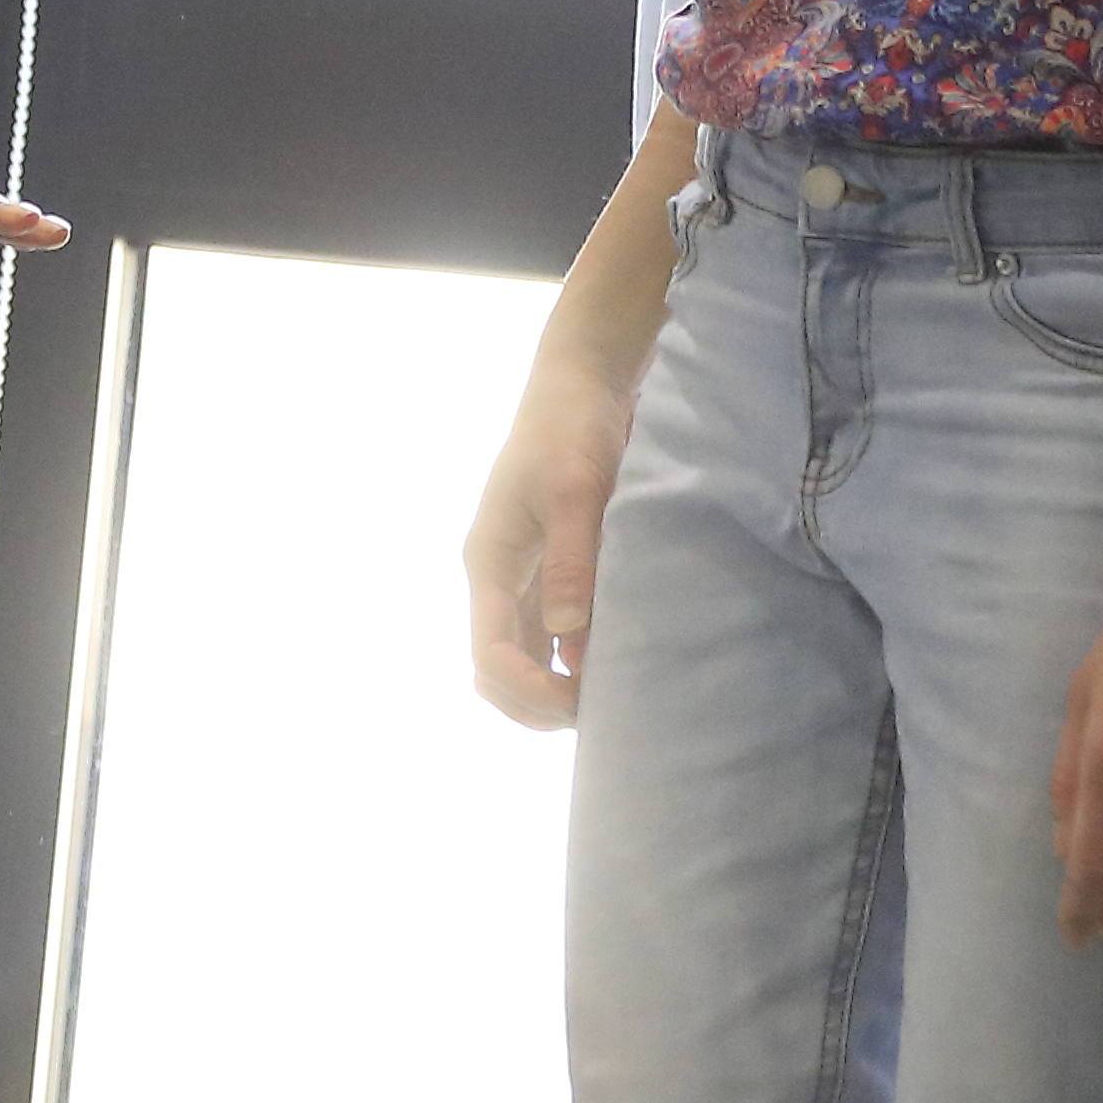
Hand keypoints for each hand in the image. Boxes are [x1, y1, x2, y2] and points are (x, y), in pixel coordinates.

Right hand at [466, 339, 638, 730]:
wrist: (580, 383)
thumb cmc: (572, 430)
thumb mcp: (574, 491)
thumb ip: (570, 562)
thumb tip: (569, 640)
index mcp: (489, 563)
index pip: (490, 655)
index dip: (527, 693)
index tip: (578, 707)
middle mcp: (497, 578)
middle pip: (497, 669)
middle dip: (535, 704)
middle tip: (599, 719)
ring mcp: (521, 574)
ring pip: (523, 655)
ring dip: (553, 687)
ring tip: (610, 700)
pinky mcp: (548, 566)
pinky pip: (549, 631)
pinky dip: (571, 658)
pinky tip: (613, 663)